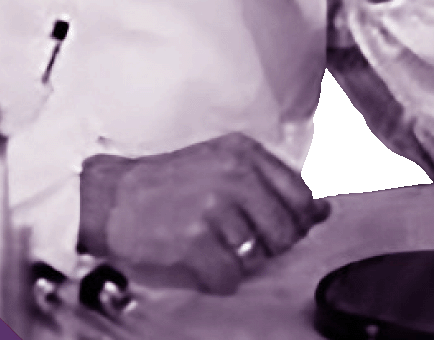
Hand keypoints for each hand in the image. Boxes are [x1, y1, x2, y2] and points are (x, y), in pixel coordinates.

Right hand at [78, 133, 329, 294]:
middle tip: (242, 242)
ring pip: (259, 256)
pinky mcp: (194, 238)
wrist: (110, 197)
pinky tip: (203, 265)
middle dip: (270, 246)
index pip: (301, 195)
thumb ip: (271, 184)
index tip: (282, 229)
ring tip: (215, 248)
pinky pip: (230, 277)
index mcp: (246, 153)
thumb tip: (322, 212)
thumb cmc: (167, 183)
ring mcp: (215, 207)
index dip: (298, 221)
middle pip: (287, 230)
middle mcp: (236, 175)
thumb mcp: (222, 164)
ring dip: (241, 262)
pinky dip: (219, 279)